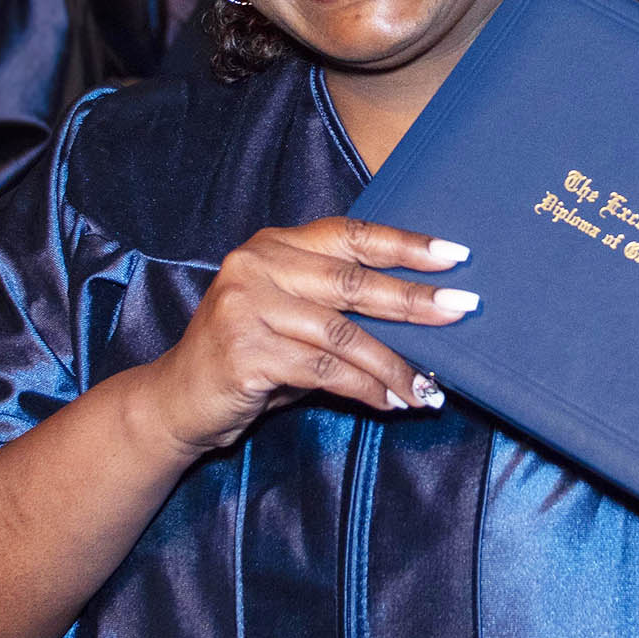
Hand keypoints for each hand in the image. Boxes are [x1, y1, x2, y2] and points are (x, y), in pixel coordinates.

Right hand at [139, 217, 477, 457]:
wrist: (176, 402)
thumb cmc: (248, 358)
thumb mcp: (291, 319)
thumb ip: (338, 308)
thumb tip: (422, 318)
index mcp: (273, 245)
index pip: (350, 235)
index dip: (404, 244)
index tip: (454, 254)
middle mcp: (256, 264)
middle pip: (352, 281)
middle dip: (414, 300)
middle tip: (463, 310)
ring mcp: (246, 306)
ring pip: (342, 332)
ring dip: (393, 364)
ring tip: (427, 388)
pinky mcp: (244, 351)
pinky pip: (323, 370)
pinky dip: (363, 388)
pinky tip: (388, 402)